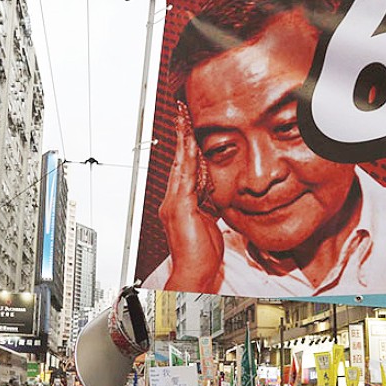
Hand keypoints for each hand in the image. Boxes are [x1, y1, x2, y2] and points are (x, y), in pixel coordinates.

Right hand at [160, 101, 223, 291]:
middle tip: (182, 112)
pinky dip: (187, 157)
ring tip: (184, 117)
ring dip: (182, 138)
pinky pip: (184, 176)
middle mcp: (172, 199)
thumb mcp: (209, 222)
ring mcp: (173, 202)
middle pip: (178, 159)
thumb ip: (208, 204)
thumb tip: (213, 192)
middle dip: (180, 134)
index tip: (189, 128)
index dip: (186, 146)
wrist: (194, 273)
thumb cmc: (202, 255)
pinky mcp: (180, 207)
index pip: (184, 167)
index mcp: (179, 202)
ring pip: (179, 163)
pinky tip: (190, 143)